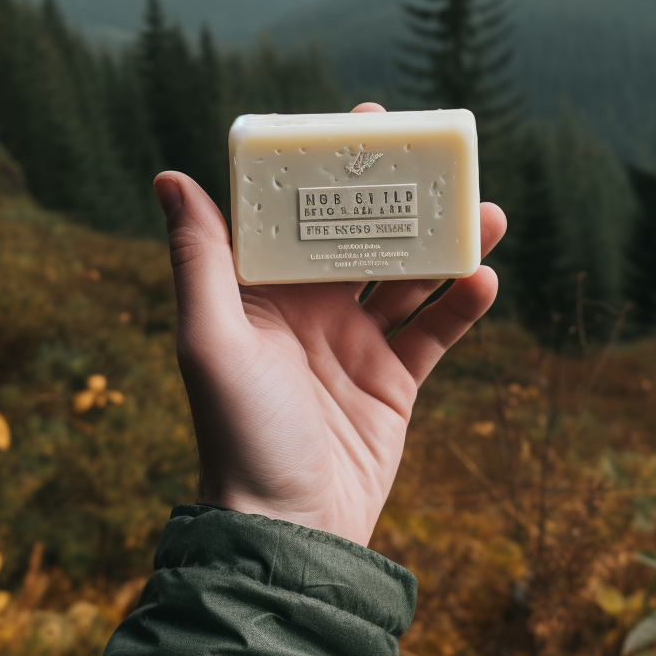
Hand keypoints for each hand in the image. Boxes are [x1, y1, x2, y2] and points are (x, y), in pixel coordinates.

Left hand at [153, 102, 505, 546]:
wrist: (290, 530)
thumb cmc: (240, 433)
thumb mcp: (213, 340)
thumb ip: (200, 259)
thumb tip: (170, 174)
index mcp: (265, 291)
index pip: (301, 213)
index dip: (333, 168)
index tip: (369, 125)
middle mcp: (311, 308)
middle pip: (363, 236)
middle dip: (401, 197)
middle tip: (439, 158)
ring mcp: (356, 342)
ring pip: (409, 277)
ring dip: (446, 244)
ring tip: (485, 212)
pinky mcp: (394, 379)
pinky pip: (434, 331)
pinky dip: (461, 305)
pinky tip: (484, 278)